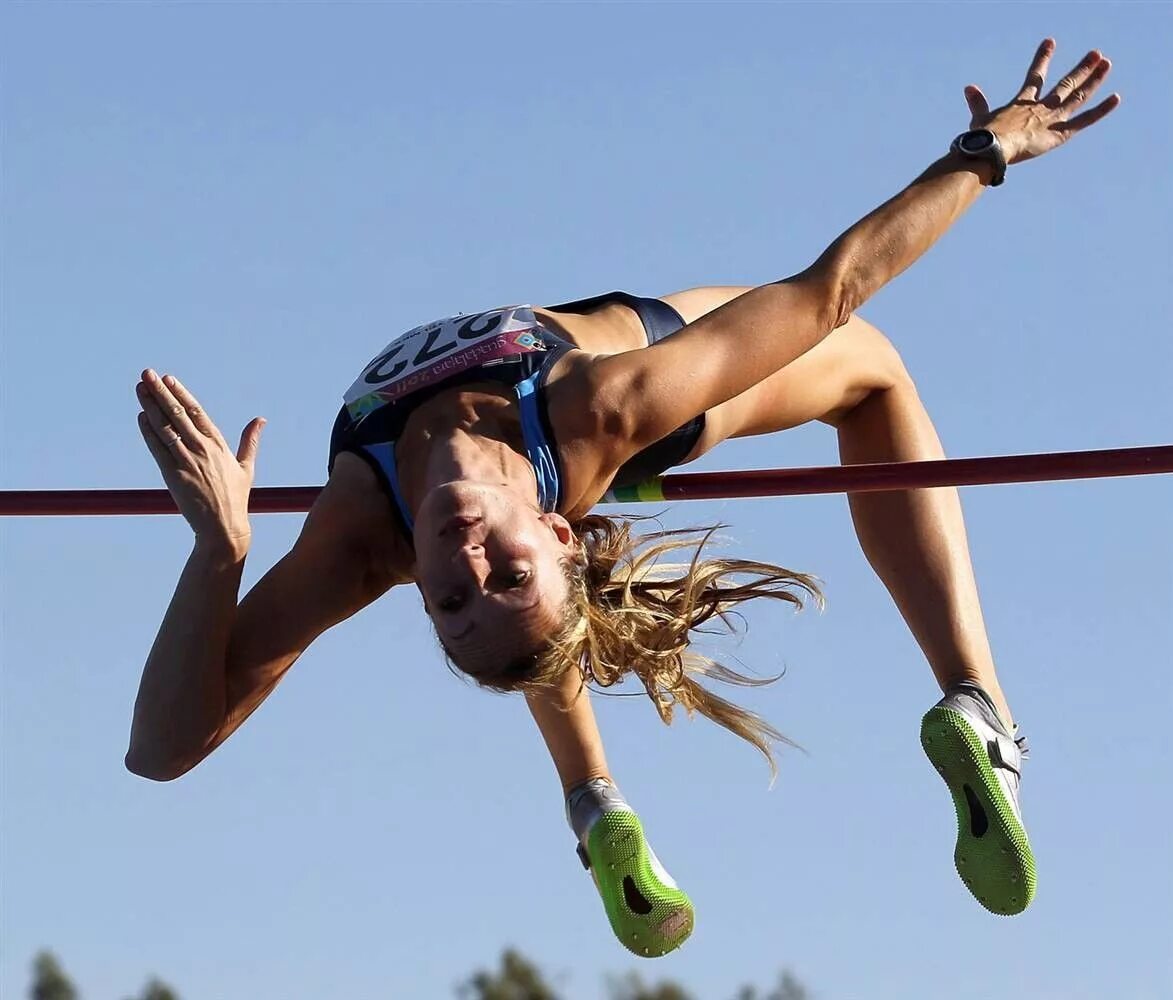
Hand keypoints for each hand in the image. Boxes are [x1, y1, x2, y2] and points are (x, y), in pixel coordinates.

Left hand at [136, 370, 263, 551]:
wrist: (224, 527)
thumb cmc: (236, 497)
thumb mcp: (246, 467)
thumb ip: (250, 441)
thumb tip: (261, 420)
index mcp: (219, 445)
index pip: (197, 413)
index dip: (181, 394)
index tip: (168, 378)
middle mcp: (203, 450)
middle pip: (178, 414)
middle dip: (161, 392)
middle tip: (146, 374)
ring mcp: (188, 462)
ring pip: (165, 428)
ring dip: (150, 406)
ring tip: (139, 388)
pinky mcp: (174, 476)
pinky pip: (159, 449)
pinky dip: (149, 432)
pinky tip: (141, 417)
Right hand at [964, 39, 1119, 165]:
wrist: (993, 147)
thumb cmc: (983, 137)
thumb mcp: (980, 118)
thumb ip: (977, 103)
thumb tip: (969, 88)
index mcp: (1022, 102)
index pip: (1035, 76)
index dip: (1043, 58)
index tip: (1050, 41)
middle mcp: (1041, 107)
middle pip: (1065, 83)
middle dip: (1081, 68)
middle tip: (1096, 53)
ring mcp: (1052, 118)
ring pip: (1077, 95)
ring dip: (1093, 79)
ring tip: (1106, 63)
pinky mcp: (1060, 133)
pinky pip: (1084, 120)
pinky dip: (1100, 110)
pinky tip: (1116, 98)